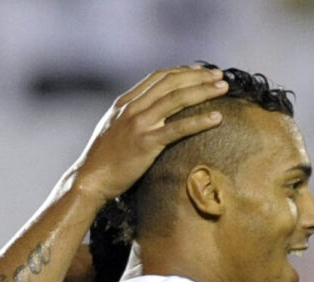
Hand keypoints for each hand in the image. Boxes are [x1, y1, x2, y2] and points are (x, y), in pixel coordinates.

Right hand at [67, 66, 232, 205]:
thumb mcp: (114, 128)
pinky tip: (217, 118)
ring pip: (177, 99)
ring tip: (223, 89)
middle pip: (171, 82)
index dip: (182, 71)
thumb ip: (130, 116)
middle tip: (219, 75)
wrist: (89, 179)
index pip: (158, 77)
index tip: (200, 71)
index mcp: (125, 102)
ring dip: (203, 91)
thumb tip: (150, 112)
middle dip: (198, 76)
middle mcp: (132, 108)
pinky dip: (199, 121)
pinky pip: (178, 128)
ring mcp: (139, 124)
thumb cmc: (103, 159)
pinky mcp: (146, 143)